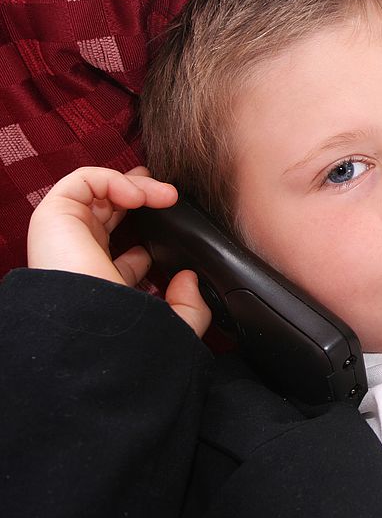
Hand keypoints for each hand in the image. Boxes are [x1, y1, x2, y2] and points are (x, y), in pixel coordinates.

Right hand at [27, 166, 211, 336]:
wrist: (96, 338)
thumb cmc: (125, 339)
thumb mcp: (172, 326)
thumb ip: (189, 308)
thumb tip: (190, 280)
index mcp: (104, 280)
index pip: (125, 250)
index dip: (152, 234)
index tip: (176, 227)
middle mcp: (83, 255)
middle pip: (111, 210)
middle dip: (142, 194)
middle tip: (170, 195)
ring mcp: (67, 235)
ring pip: (99, 191)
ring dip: (136, 185)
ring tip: (165, 195)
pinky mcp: (54, 218)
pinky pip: (82, 181)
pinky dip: (113, 179)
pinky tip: (139, 196)